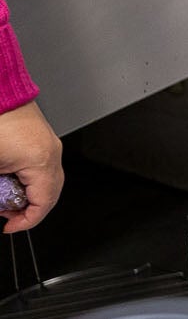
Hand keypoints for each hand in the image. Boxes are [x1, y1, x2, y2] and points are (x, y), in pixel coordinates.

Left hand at [0, 101, 61, 231]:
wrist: (0, 92)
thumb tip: (0, 205)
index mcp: (40, 161)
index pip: (43, 204)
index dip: (24, 221)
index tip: (7, 226)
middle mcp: (51, 152)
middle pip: (50, 194)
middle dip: (28, 209)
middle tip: (7, 214)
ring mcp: (49, 144)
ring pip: (48, 181)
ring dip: (28, 194)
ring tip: (6, 196)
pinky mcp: (42, 139)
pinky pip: (43, 168)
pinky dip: (29, 180)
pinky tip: (10, 179)